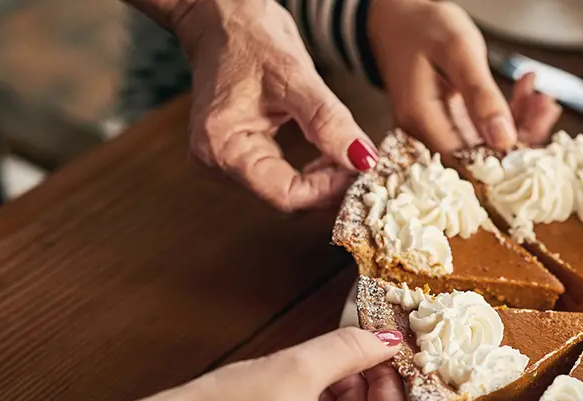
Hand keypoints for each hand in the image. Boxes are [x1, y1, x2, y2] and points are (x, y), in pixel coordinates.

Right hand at [175, 0, 377, 212]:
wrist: (220, 15)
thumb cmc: (248, 36)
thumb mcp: (295, 75)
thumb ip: (329, 121)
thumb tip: (363, 160)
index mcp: (223, 148)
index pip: (286, 196)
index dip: (329, 191)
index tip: (363, 172)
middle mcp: (218, 164)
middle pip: (286, 201)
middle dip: (329, 189)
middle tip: (365, 168)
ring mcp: (226, 164)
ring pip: (287, 195)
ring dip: (323, 184)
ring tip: (351, 160)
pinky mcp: (239, 159)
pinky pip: (282, 182)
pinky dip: (311, 176)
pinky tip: (331, 158)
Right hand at [368, 0, 561, 153]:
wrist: (397, 16)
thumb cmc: (422, 26)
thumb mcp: (457, 52)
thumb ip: (480, 96)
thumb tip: (504, 141)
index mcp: (423, 121)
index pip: (471, 160)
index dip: (508, 154)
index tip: (538, 130)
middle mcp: (426, 133)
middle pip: (482, 154)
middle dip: (521, 133)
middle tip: (545, 105)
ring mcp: (436, 129)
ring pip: (486, 141)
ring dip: (519, 120)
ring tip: (540, 96)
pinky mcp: (447, 122)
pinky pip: (482, 128)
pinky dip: (506, 112)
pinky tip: (524, 91)